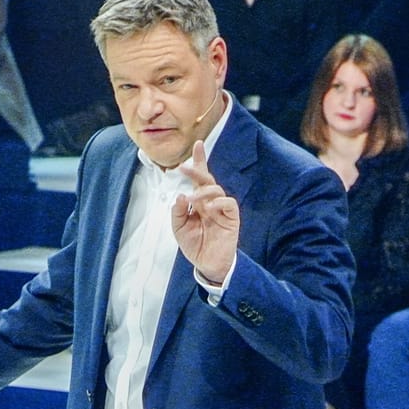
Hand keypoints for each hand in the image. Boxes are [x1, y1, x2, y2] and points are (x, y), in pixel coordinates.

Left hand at [171, 141, 238, 284]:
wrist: (207, 264)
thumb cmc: (194, 244)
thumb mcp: (179, 229)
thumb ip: (177, 212)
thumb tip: (181, 196)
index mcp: (198, 201)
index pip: (199, 178)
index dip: (200, 161)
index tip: (198, 144)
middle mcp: (210, 201)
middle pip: (207, 179)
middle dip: (197, 170)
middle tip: (183, 168)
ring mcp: (221, 209)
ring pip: (216, 190)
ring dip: (202, 192)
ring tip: (192, 201)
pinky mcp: (231, 218)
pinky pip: (229, 203)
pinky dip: (219, 202)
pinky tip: (209, 208)